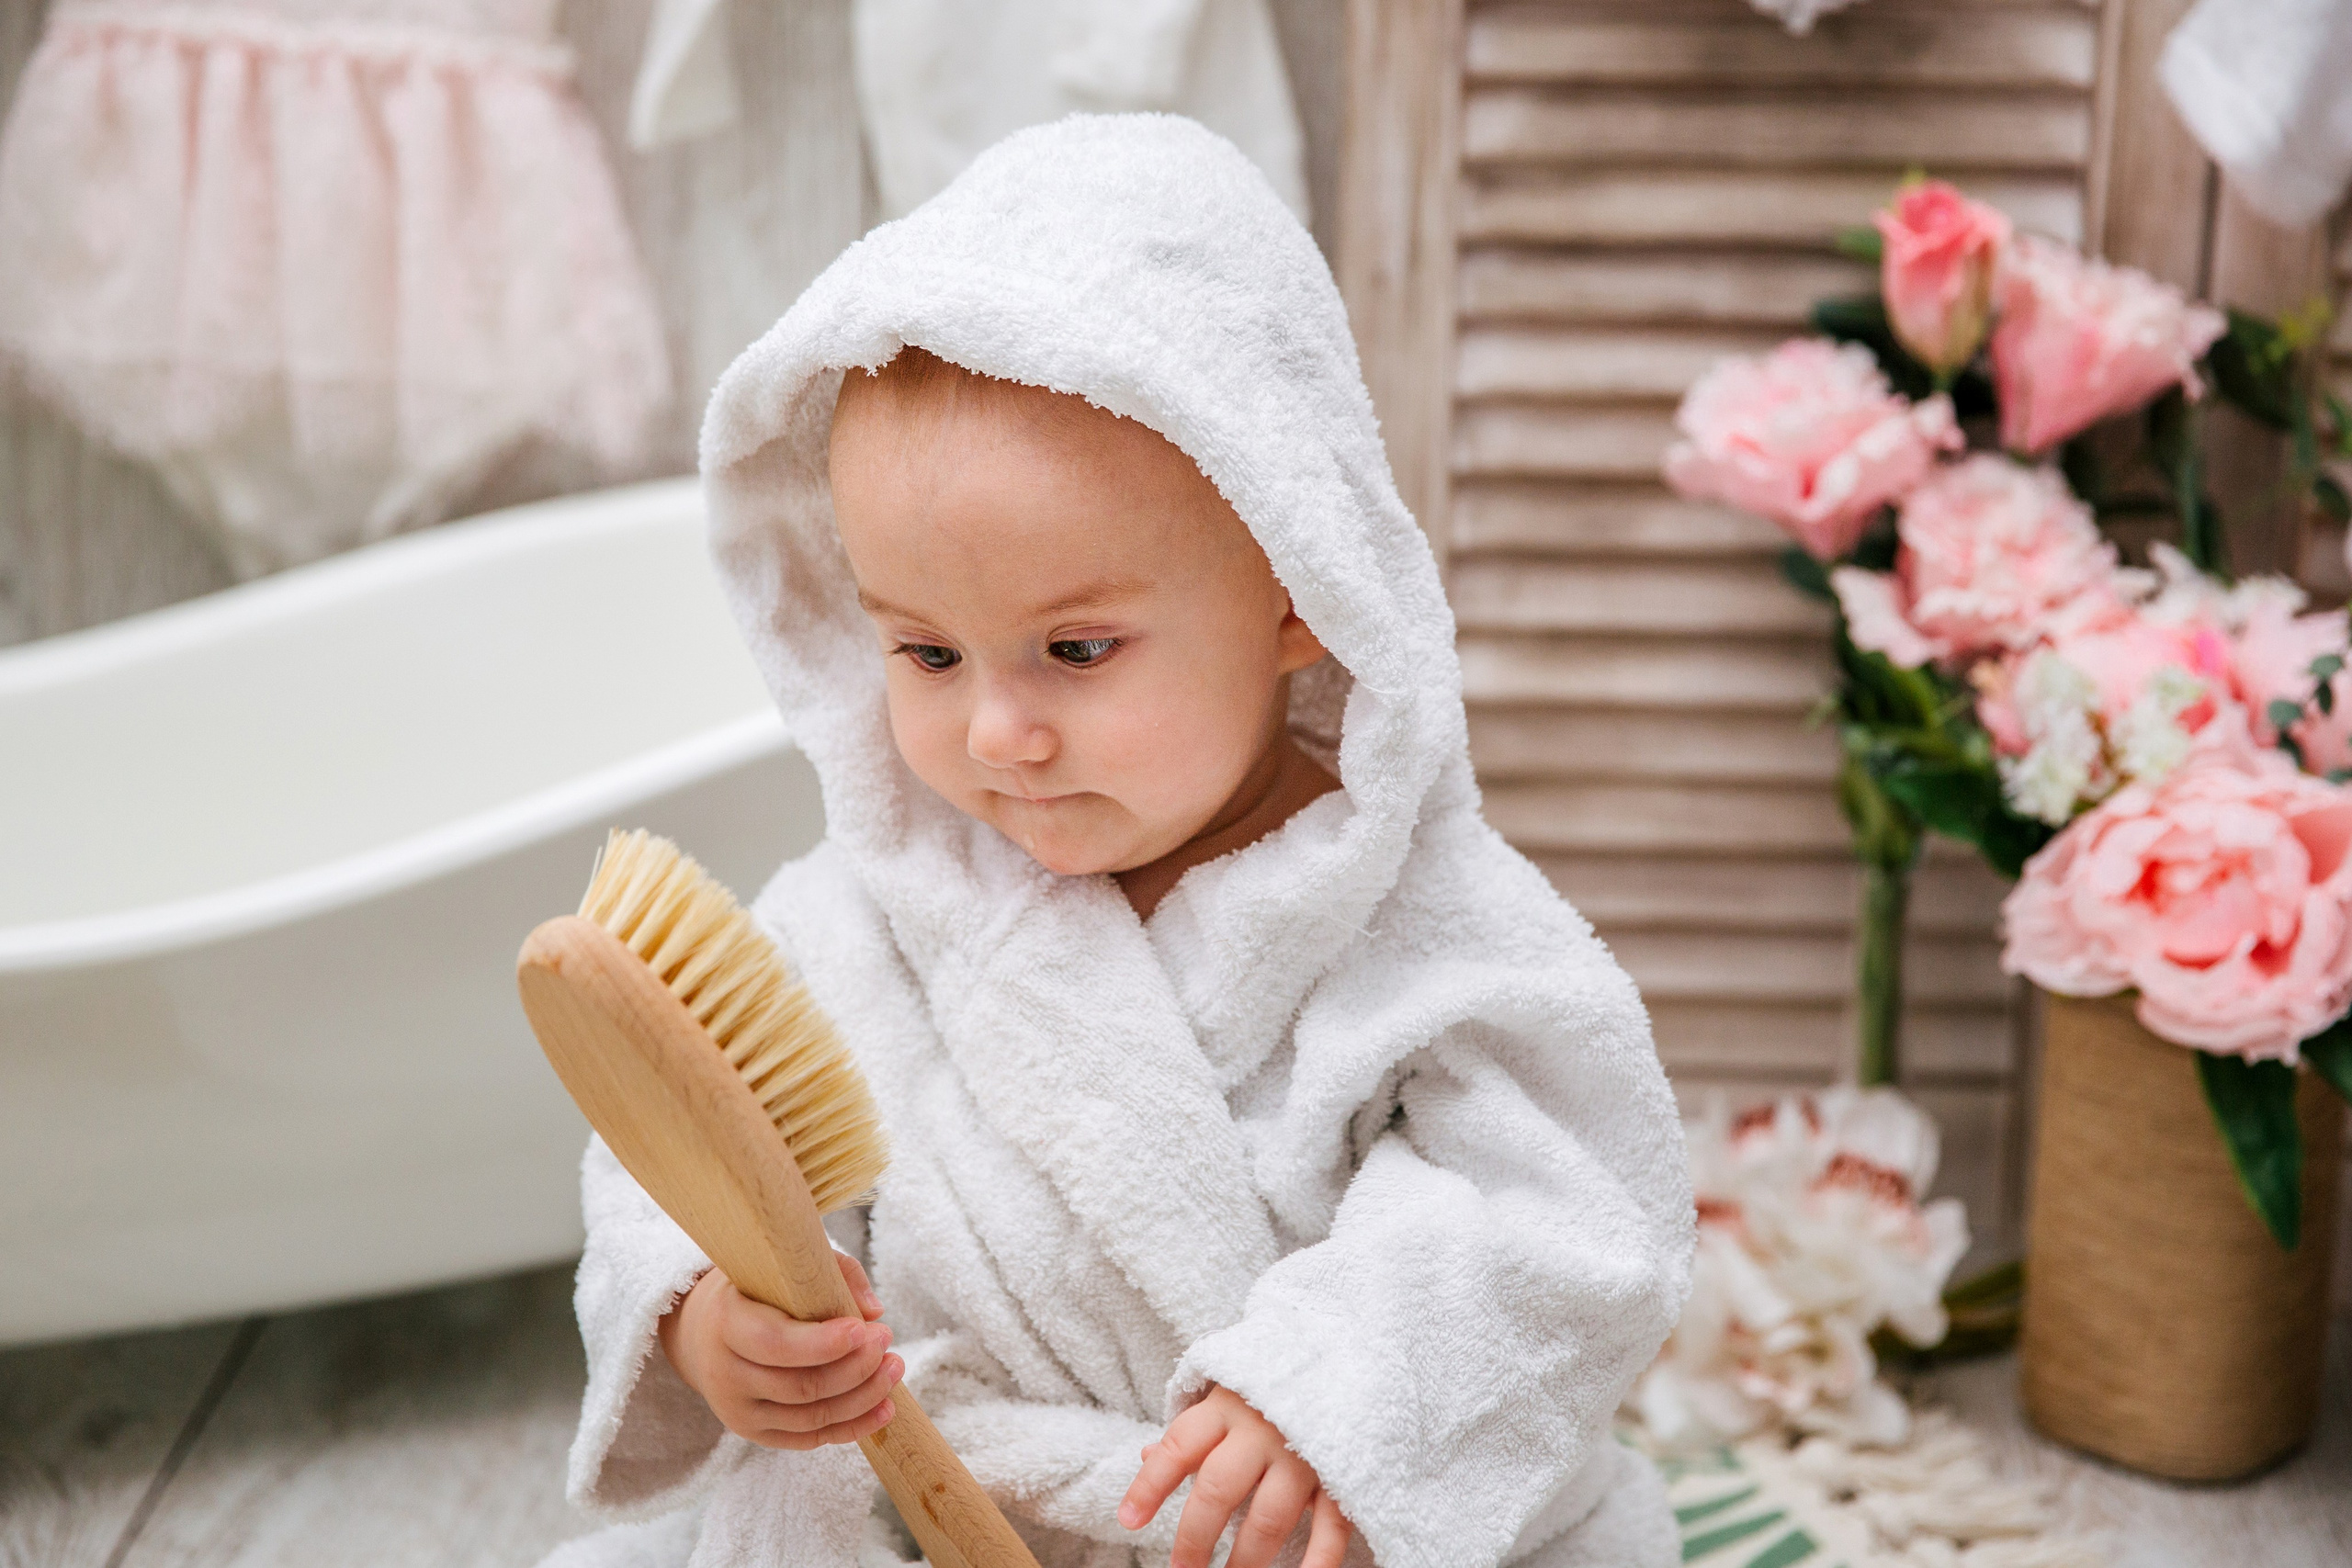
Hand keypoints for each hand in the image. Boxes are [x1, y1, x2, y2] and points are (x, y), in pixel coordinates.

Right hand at [656, 1252, 900, 1449]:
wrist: (705, 1332)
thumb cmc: (759, 1290)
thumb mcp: (785, 1266)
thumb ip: (835, 1273)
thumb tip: (873, 1309)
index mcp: (726, 1323)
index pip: (775, 1343)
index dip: (822, 1343)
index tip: (864, 1328)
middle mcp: (725, 1374)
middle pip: (800, 1385)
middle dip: (854, 1367)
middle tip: (886, 1339)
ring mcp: (738, 1412)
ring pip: (811, 1416)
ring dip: (863, 1396)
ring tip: (894, 1368)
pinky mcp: (755, 1433)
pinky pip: (810, 1438)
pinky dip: (853, 1427)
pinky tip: (885, 1409)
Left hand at [1118, 1385, 1351, 1567]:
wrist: (1348, 1352)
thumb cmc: (1272, 1384)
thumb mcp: (1227, 1393)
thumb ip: (1193, 1429)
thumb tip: (1146, 1457)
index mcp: (1227, 1405)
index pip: (1179, 1446)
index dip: (1150, 1485)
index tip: (1128, 1521)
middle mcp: (1262, 1429)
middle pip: (1218, 1490)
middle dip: (1195, 1539)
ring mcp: (1304, 1453)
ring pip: (1267, 1518)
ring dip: (1246, 1559)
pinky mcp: (1340, 1474)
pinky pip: (1331, 1527)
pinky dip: (1316, 1561)